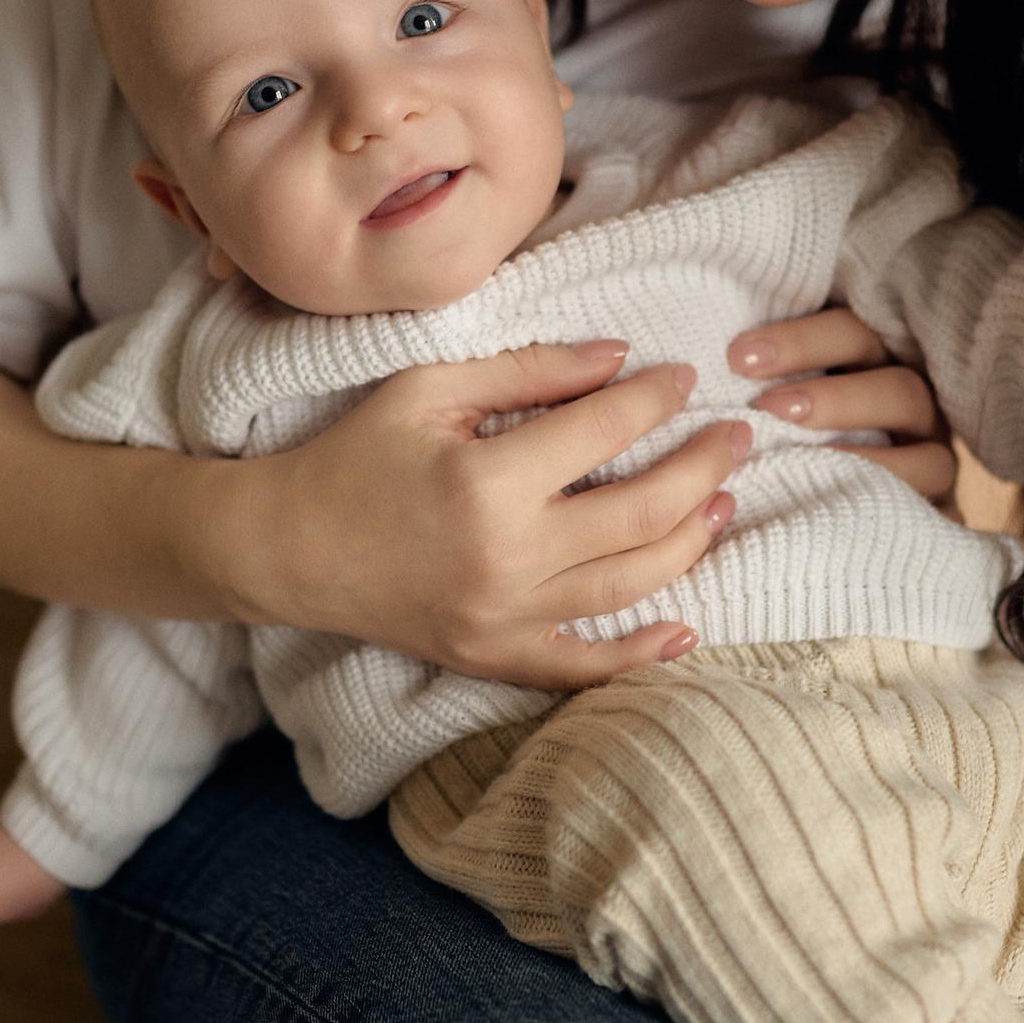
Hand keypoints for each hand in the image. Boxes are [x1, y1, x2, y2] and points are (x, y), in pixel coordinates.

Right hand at [228, 341, 744, 691]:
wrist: (288, 550)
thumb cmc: (354, 457)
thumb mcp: (429, 389)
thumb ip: (528, 369)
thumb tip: (619, 356)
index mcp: (487, 481)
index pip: (605, 431)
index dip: (656, 398)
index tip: (683, 377)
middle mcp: (506, 557)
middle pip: (641, 512)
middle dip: (701, 467)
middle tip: (736, 437)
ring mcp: (504, 617)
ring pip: (631, 585)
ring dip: (690, 542)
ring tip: (723, 502)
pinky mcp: (494, 656)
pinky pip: (583, 666)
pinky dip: (639, 654)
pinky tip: (684, 628)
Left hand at [727, 309, 957, 502]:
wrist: (847, 519)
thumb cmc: (791, 444)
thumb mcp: (783, 400)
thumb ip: (765, 384)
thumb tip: (709, 364)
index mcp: (881, 365)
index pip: (855, 335)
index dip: (801, 342)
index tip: (737, 357)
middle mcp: (917, 411)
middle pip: (901, 389)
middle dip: (835, 399)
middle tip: (770, 410)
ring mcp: (935, 462)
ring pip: (929, 455)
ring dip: (867, 463)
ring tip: (805, 468)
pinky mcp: (941, 512)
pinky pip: (938, 515)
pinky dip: (904, 513)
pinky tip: (850, 517)